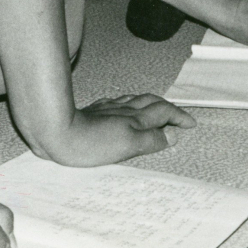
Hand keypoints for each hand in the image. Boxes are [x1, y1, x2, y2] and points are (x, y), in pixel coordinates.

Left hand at [47, 95, 195, 166]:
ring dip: (151, 103)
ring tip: (157, 109)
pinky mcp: (95, 110)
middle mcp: (125, 110)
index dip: (179, 118)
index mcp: (136, 118)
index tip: (190, 124)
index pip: (165, 113)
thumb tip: (172, 135)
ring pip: (137, 100)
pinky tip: (125, 108)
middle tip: (178, 116)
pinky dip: (131, 104)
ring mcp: (109, 108)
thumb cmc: (91, 144)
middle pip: (153, 102)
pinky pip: (119, 102)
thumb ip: (152, 140)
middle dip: (169, 108)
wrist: (57, 132)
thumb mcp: (127, 146)